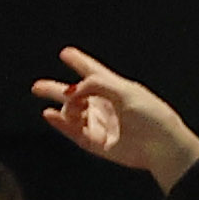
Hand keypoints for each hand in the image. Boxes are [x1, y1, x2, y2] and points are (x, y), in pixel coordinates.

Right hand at [29, 45, 198, 190]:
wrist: (161, 146)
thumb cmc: (151, 116)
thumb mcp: (125, 91)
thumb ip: (96, 85)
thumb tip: (71, 90)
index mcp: (116, 89)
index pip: (93, 72)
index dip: (80, 62)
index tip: (66, 53)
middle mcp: (105, 105)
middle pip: (75, 94)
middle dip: (56, 89)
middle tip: (37, 86)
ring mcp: (100, 124)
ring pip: (71, 113)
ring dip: (66, 109)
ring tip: (71, 109)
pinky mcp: (97, 143)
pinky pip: (73, 132)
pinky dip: (60, 123)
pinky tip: (49, 114)